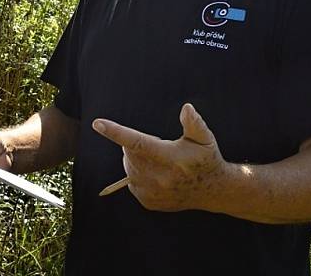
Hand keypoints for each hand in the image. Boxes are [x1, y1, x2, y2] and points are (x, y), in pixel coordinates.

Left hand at [93, 103, 228, 211]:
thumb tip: (186, 108)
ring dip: (135, 158)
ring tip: (156, 159)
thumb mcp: (204, 138)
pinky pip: (131, 181)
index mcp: (171, 159)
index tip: (97, 123)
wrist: (212, 191)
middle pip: (130, 153)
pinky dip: (137, 173)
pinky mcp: (148, 202)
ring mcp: (153, 192)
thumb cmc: (205, 159)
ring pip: (128, 167)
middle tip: (156, 145)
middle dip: (135, 144)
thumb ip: (193, 122)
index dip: (116, 132)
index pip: (138, 143)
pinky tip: (155, 172)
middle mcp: (160, 178)